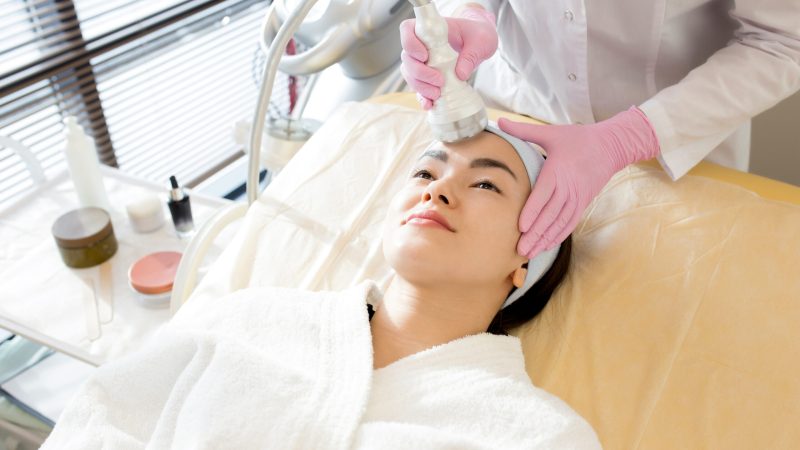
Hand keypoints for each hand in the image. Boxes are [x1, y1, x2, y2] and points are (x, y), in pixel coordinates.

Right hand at [399, 7, 496, 109]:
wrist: (480, 44)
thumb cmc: (478, 35)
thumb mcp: (481, 41)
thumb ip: (471, 55)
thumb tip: (460, 74)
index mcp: (430, 30)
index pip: (407, 30)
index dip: (410, 44)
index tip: (424, 56)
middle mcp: (422, 45)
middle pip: (407, 58)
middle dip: (419, 72)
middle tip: (439, 80)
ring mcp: (423, 61)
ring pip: (410, 74)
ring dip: (420, 86)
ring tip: (438, 93)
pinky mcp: (428, 76)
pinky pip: (418, 87)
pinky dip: (422, 97)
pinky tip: (429, 104)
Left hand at [499, 107, 660, 258]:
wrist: (611, 146)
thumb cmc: (577, 139)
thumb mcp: (551, 133)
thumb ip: (523, 130)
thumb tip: (500, 121)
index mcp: (557, 171)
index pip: (543, 195)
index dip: (533, 212)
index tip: (521, 226)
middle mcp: (568, 187)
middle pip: (550, 215)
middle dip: (535, 233)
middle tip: (521, 249)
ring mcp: (577, 197)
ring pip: (560, 223)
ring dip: (545, 239)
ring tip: (530, 253)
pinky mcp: (583, 203)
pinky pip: (570, 222)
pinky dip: (558, 235)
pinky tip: (547, 246)